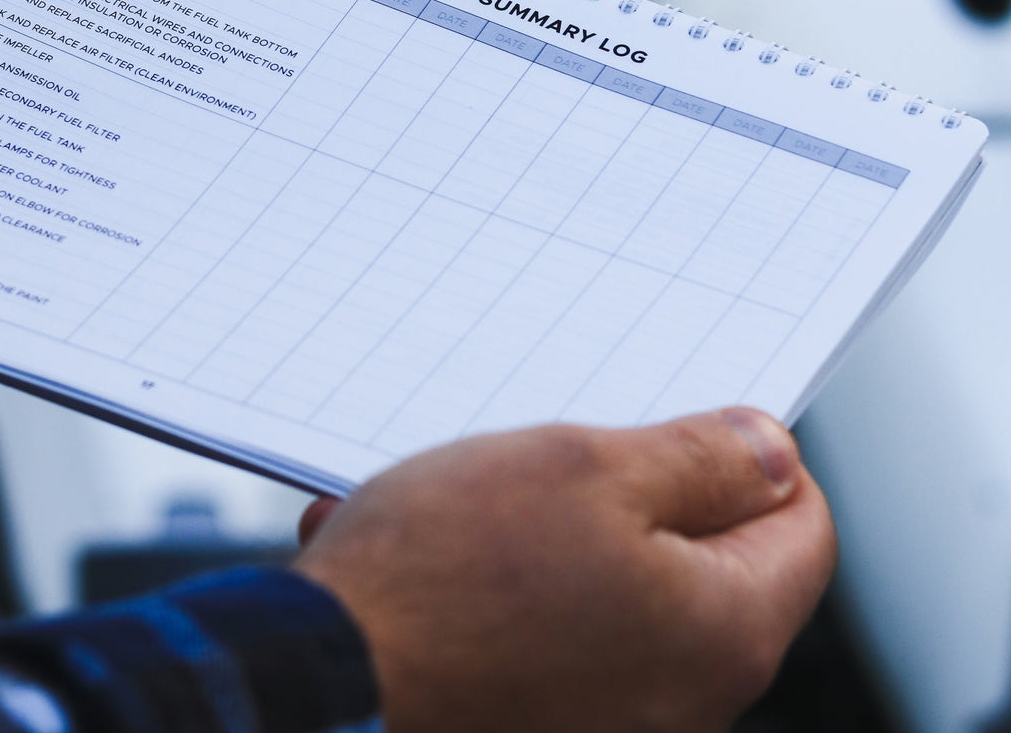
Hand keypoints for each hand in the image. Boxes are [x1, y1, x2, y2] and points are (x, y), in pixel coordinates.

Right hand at [295, 409, 835, 732]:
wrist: (325, 682)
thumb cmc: (446, 577)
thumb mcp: (585, 469)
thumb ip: (700, 461)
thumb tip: (772, 452)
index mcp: (722, 631)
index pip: (803, 523)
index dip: (753, 456)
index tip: (688, 425)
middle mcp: (684, 700)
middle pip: (704, 560)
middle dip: (637, 491)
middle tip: (560, 454)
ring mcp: (612, 723)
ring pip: (617, 589)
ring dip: (554, 532)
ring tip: (471, 501)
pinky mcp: (545, 724)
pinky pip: (554, 633)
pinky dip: (507, 586)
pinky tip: (437, 554)